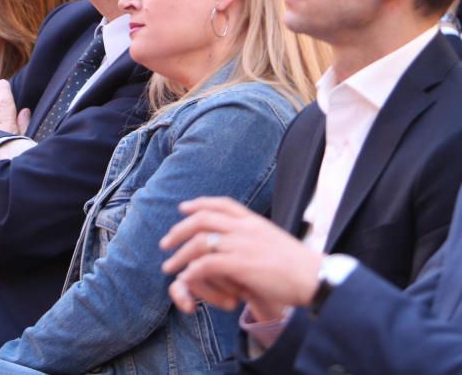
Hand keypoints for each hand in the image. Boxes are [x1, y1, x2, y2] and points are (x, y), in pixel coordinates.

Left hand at [160, 197, 323, 321]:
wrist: (318, 278)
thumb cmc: (300, 266)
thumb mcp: (276, 241)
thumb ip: (255, 238)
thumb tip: (242, 242)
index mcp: (254, 221)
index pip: (222, 203)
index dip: (199, 204)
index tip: (183, 209)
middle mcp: (246, 228)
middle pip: (202, 218)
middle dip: (179, 229)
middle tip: (165, 243)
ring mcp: (242, 244)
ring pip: (200, 241)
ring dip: (180, 253)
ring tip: (169, 266)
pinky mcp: (241, 264)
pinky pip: (207, 263)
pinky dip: (192, 270)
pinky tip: (185, 277)